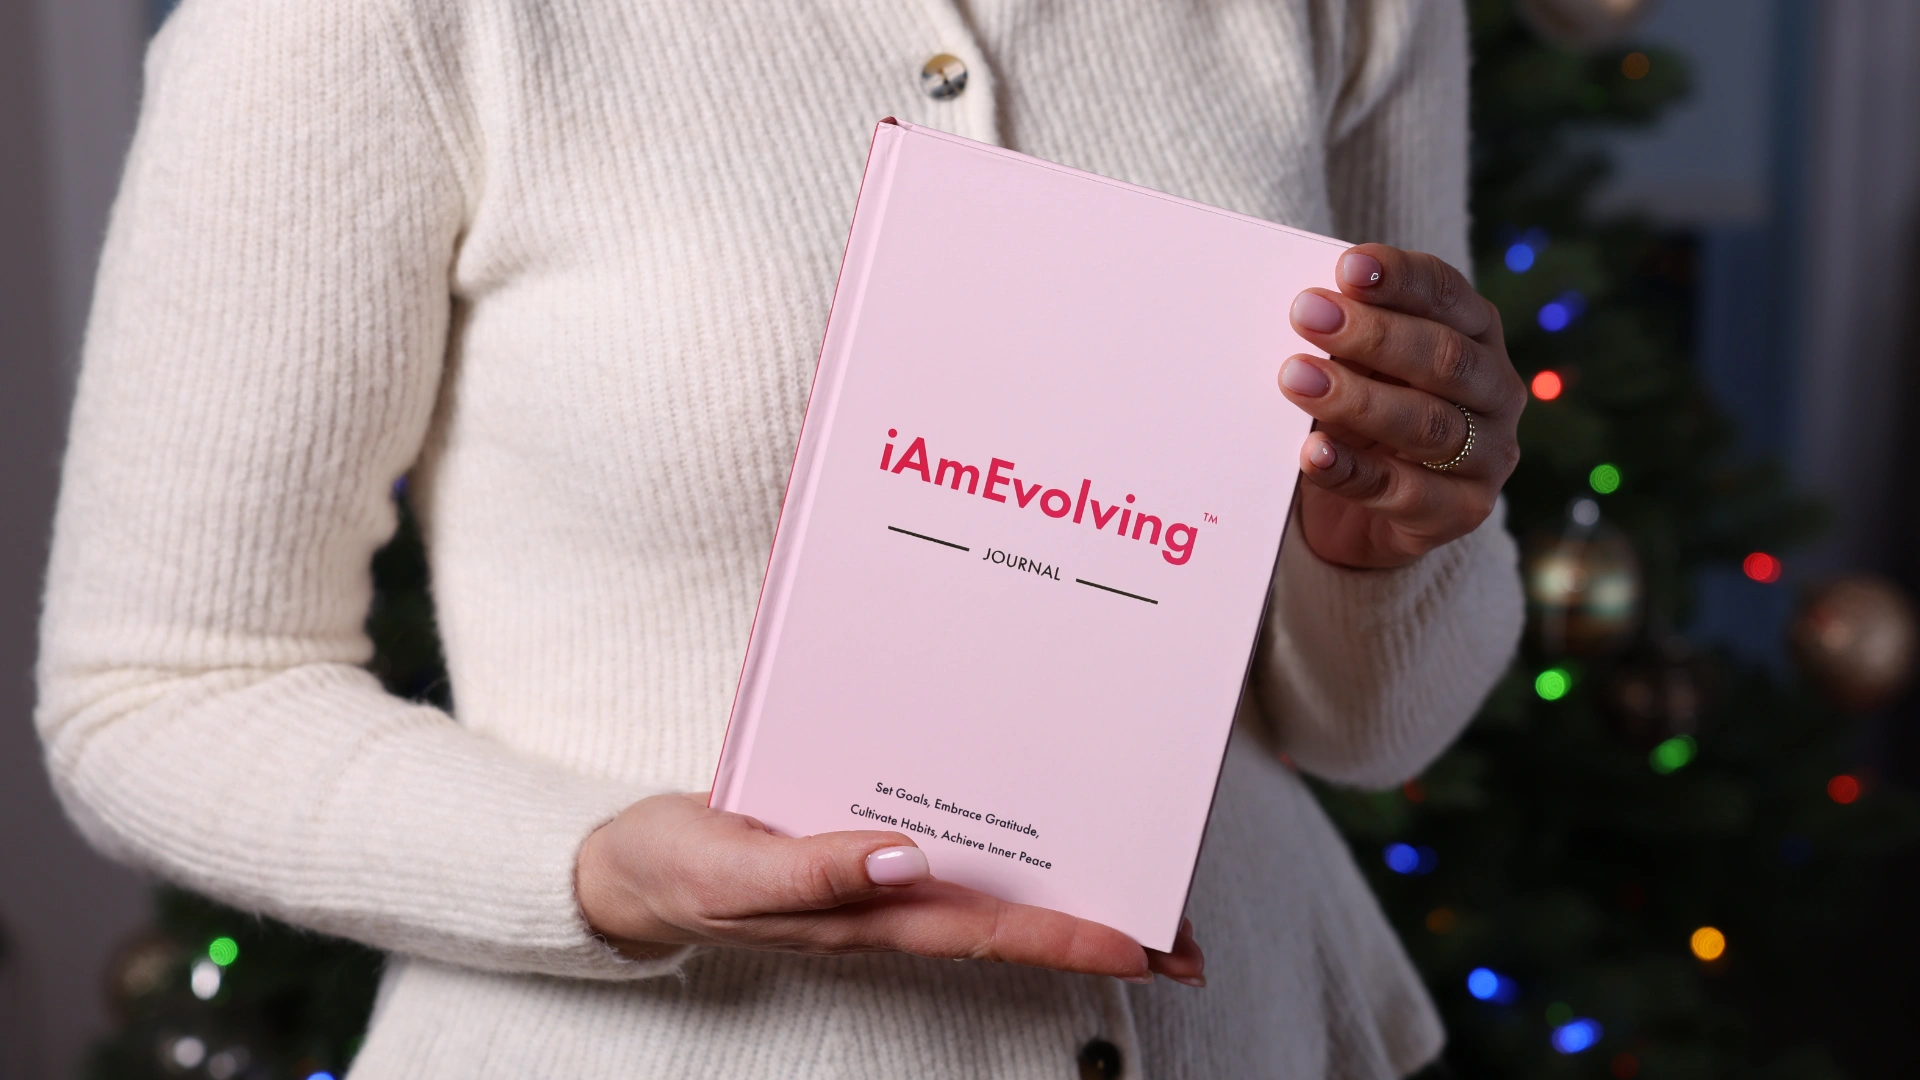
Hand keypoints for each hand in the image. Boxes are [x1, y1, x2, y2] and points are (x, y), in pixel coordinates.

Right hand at [577, 792, 1206, 984]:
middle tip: (1186, 938)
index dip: (1069, 938)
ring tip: (1141, 895)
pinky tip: (1033, 830)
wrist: (623, 865)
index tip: (1147, 945)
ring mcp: (878, 878)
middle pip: (1012, 923)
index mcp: (866, 916)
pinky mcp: (860, 842)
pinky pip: (947, 849)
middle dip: (1097, 931)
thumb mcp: (732, 870)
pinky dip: (1001, 847)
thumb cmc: (677, 868)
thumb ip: (812, 870)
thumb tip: (902, 857)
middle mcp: (889, 901)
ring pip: (990, 892)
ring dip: (1064, 895)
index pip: (988, 932)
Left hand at [1280, 244, 1523, 568]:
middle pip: (1445, 357)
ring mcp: (1488, 455)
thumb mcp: (1358, 369)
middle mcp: (1497, 390)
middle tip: (1306, 315)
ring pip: (1428, 424)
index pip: (1448, 294)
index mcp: (1477, 334)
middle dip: (1373, 334)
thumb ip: (1345, 340)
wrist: (1363, 515)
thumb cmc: (1360, 417)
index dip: (1400, 278)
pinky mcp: (1462, 511)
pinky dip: (1352, 470)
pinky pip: (1405, 490)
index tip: (1346, 267)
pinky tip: (1312, 453)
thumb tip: (1303, 308)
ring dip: (1357, 399)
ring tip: (1295, 379)